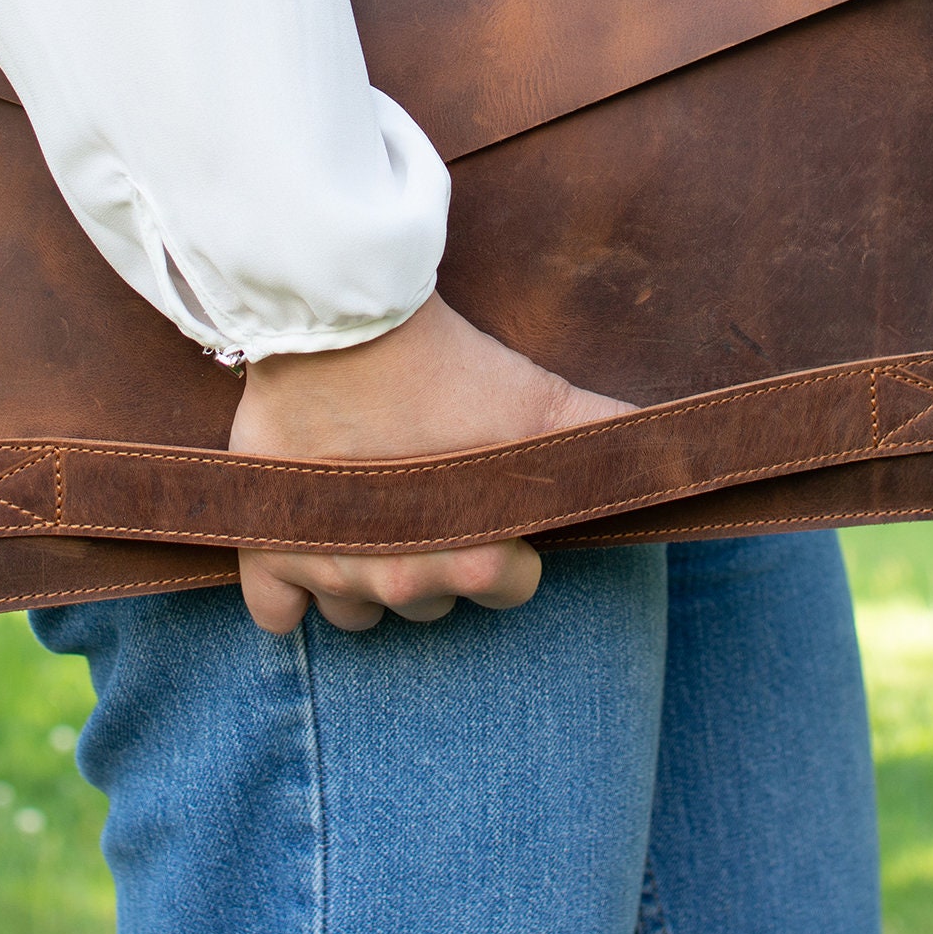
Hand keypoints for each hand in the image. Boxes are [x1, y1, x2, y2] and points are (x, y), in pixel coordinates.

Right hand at [228, 292, 629, 633]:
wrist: (334, 318)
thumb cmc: (442, 365)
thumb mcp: (536, 401)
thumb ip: (601, 431)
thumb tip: (668, 445)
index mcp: (465, 560)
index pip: (507, 586)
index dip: (517, 544)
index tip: (505, 504)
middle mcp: (391, 582)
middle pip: (430, 602)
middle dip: (444, 559)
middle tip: (441, 499)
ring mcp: (323, 567)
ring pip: (355, 615)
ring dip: (370, 581)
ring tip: (381, 523)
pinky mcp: (264, 544)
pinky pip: (274, 611)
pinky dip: (290, 594)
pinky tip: (311, 553)